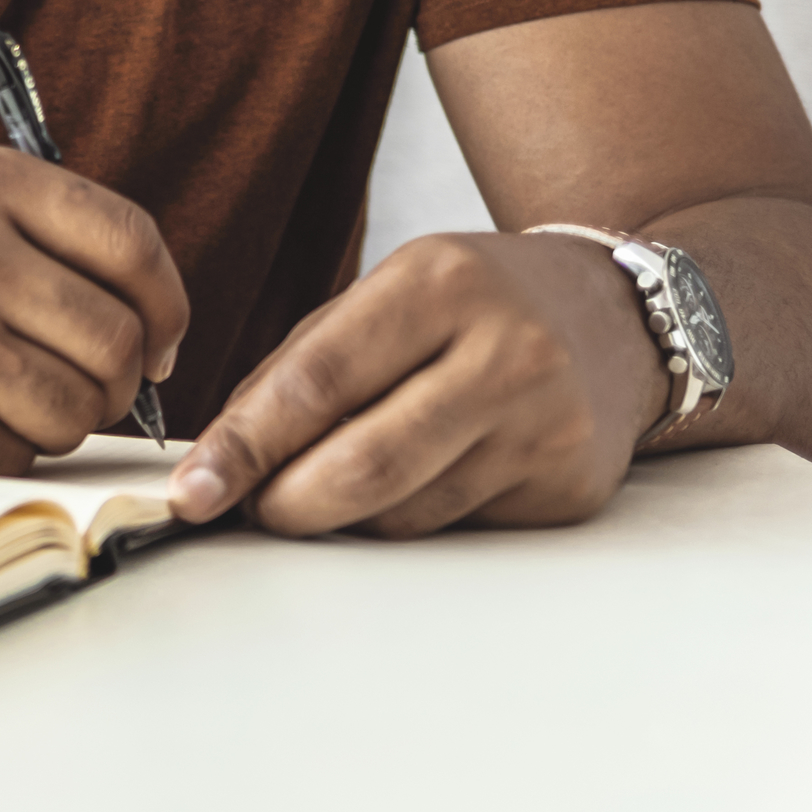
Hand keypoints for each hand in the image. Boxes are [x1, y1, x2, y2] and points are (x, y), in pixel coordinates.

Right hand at [0, 141, 190, 472]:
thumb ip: (34, 235)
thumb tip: (156, 310)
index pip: (129, 239)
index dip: (165, 302)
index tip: (161, 337)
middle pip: (118, 336)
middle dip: (112, 379)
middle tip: (72, 384)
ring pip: (80, 405)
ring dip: (54, 422)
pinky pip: (20, 456)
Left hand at [166, 231, 665, 535]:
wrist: (618, 319)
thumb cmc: (479, 304)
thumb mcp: (390, 294)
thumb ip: (303, 363)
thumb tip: (222, 452)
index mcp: (440, 283)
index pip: (320, 380)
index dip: (245, 444)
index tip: (193, 487)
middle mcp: (505, 351)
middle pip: (364, 462)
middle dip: (284, 502)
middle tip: (243, 511)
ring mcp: (545, 425)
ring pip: (404, 511)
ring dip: (338, 517)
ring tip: (314, 493)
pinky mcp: (568, 487)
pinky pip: (453, 528)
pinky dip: (401, 520)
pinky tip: (398, 489)